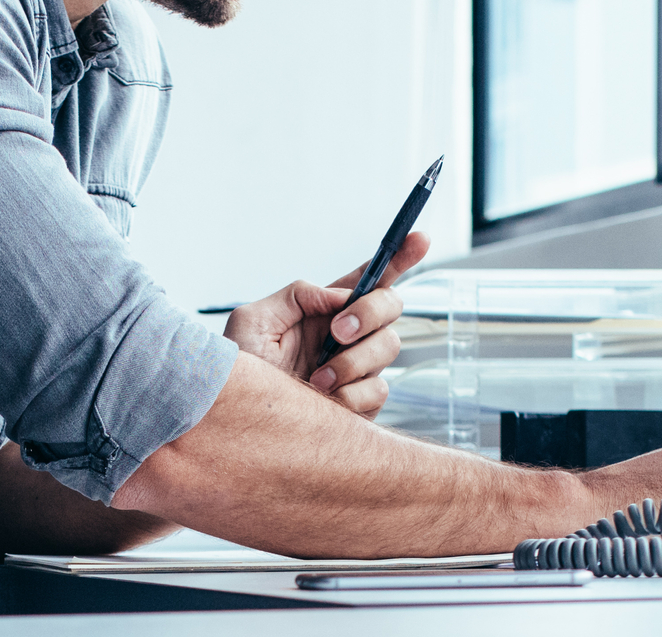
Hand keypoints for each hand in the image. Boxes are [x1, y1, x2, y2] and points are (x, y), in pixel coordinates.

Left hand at [219, 232, 430, 416]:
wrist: (241, 423)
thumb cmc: (240, 373)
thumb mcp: (253, 321)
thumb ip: (297, 296)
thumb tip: (340, 297)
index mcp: (325, 309)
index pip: (369, 277)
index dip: (399, 256)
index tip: (421, 238)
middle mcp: (348, 335)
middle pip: (391, 305)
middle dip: (370, 313)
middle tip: (337, 332)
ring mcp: (359, 368)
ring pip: (389, 347)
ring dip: (351, 361)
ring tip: (314, 378)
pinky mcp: (363, 402)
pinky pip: (378, 390)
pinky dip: (350, 394)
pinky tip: (324, 400)